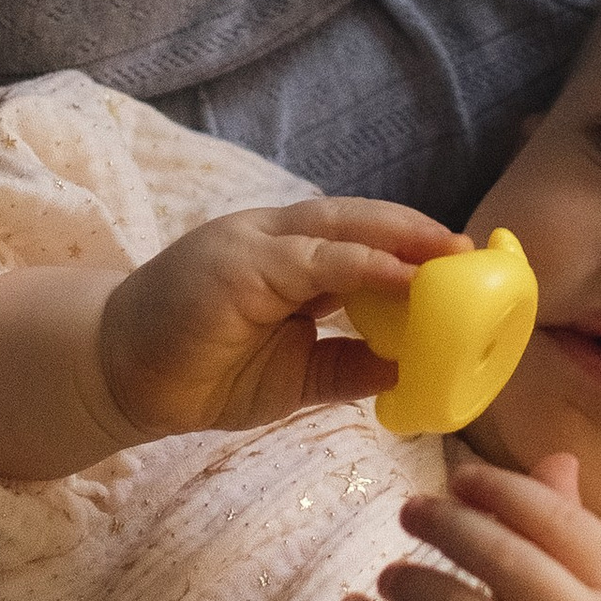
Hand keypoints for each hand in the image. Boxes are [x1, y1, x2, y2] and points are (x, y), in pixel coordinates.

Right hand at [95, 197, 468, 439]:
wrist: (121, 378)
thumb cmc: (204, 372)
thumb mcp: (296, 376)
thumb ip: (347, 365)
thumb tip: (410, 369)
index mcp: (293, 260)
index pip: (366, 242)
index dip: (418, 250)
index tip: (471, 268)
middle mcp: (280, 241)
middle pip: (364, 222)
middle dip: (423, 235)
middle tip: (478, 254)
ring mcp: (259, 244)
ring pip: (345, 228)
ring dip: (405, 240)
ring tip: (456, 258)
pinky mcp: (243, 263)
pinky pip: (316, 259)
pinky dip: (366, 265)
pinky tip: (405, 277)